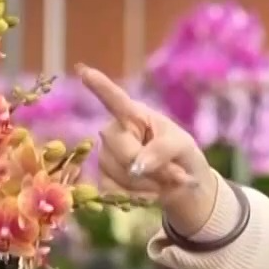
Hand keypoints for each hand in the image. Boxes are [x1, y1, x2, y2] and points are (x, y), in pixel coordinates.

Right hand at [77, 63, 217, 235]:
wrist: (183, 186)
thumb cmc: (182, 156)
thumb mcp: (182, 147)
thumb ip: (162, 151)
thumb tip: (137, 167)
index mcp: (134, 114)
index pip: (115, 99)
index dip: (100, 87)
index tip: (85, 72)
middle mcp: (115, 131)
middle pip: (118, 147)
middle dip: (145, 164)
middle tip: (172, 173)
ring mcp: (106, 155)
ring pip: (116, 171)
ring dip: (145, 183)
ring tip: (163, 182)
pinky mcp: (104, 179)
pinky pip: (112, 190)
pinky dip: (136, 196)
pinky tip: (150, 193)